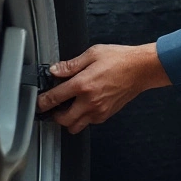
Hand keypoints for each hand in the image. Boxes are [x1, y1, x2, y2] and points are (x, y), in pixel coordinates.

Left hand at [35, 43, 170, 133]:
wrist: (141, 69)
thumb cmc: (120, 59)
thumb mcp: (93, 54)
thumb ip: (71, 65)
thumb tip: (55, 70)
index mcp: (83, 84)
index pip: (55, 98)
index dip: (43, 102)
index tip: (39, 102)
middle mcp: (89, 101)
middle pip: (63, 120)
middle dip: (54, 115)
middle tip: (53, 107)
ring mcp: (99, 110)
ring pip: (75, 127)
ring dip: (68, 120)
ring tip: (68, 109)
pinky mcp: (106, 114)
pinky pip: (89, 123)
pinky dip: (82, 118)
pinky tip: (84, 106)